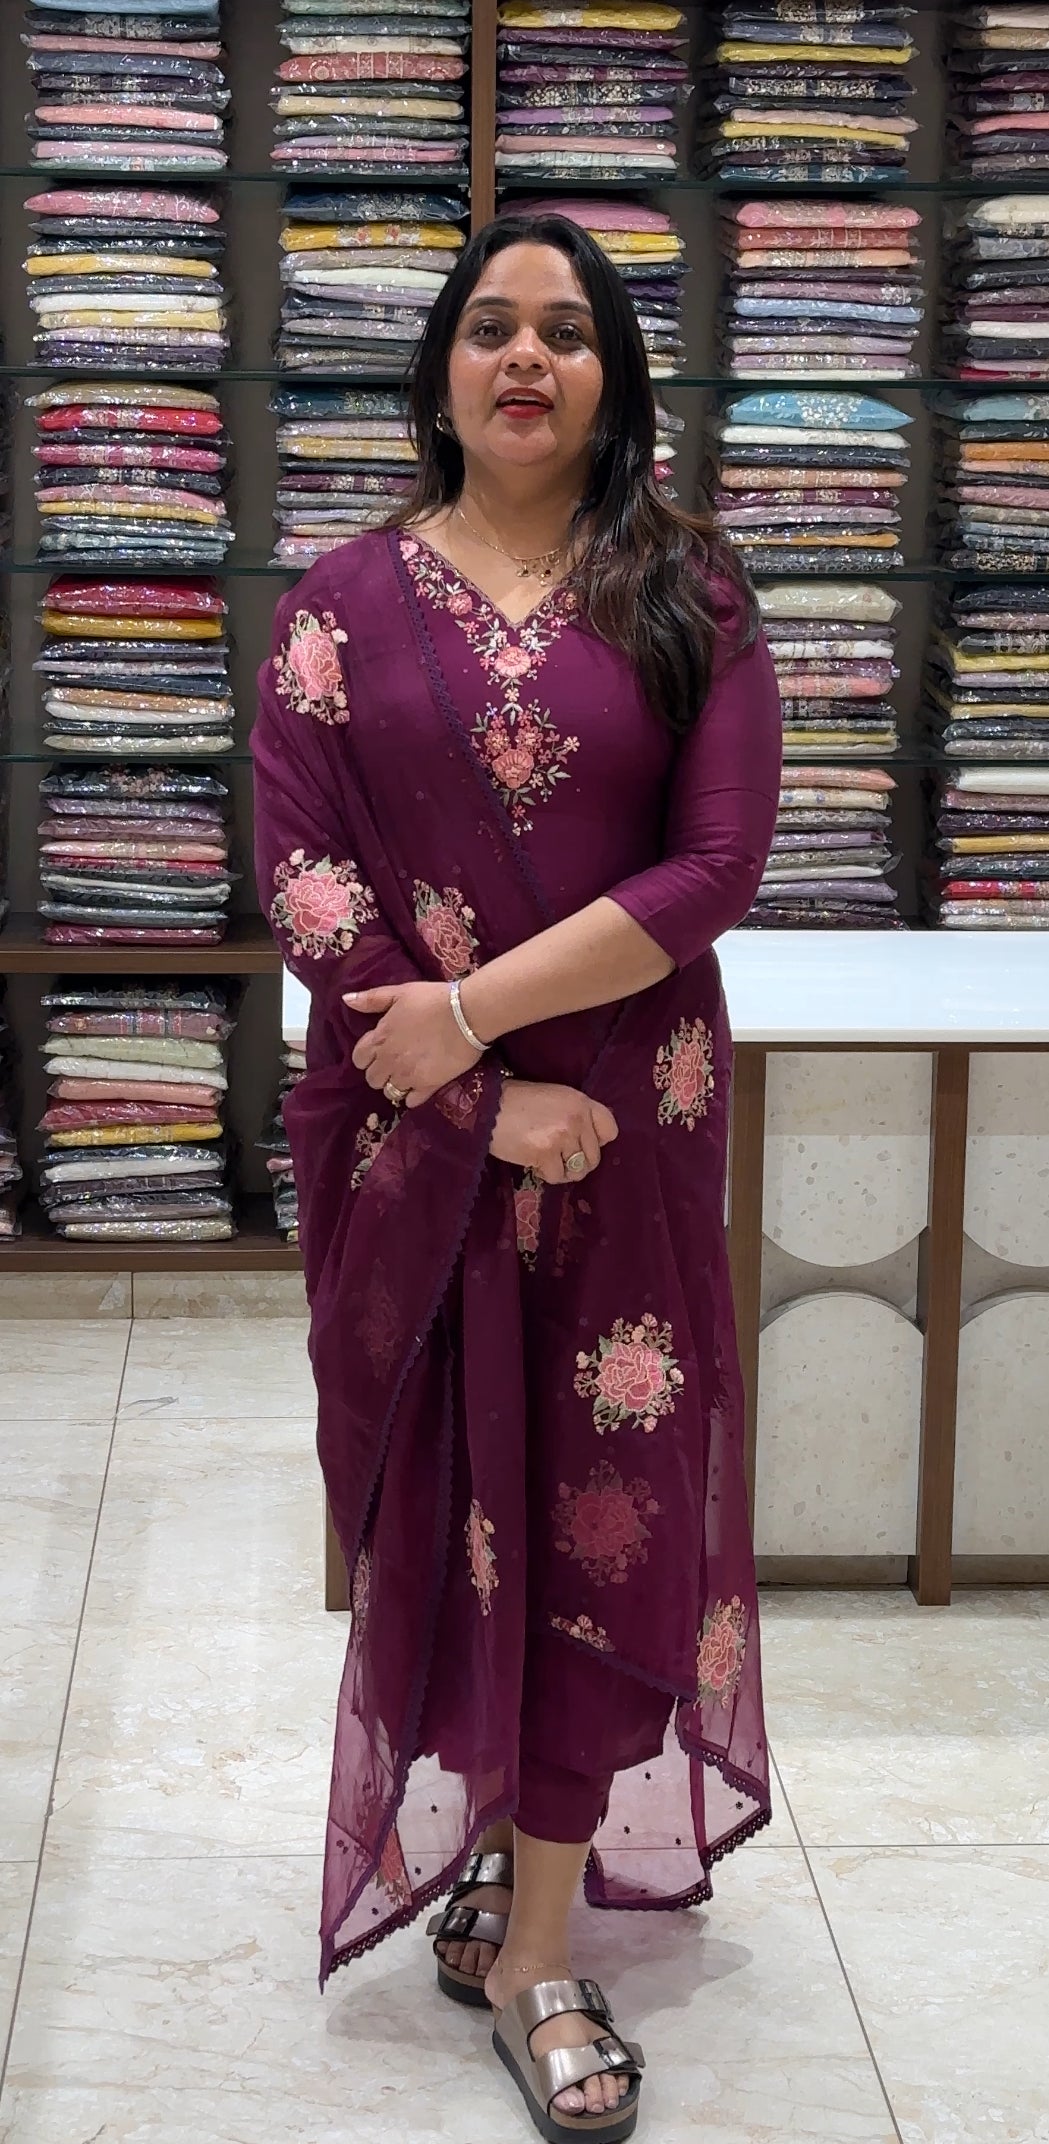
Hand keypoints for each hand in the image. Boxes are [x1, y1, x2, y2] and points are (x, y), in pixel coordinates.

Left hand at [347, 981, 479, 1106]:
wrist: (466, 1014)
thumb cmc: (432, 999)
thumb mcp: (400, 992)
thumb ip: (372, 999)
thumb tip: (346, 1000)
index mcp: (380, 1038)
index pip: (358, 1059)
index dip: (366, 1057)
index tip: (379, 1051)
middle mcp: (389, 1060)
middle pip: (372, 1079)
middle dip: (380, 1072)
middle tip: (395, 1063)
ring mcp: (408, 1076)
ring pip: (390, 1092)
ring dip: (396, 1085)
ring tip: (408, 1075)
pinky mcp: (428, 1086)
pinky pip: (411, 1102)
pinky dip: (413, 1096)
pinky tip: (421, 1085)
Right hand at [489, 1081, 618, 1184]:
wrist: (486, 1106)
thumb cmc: (516, 1100)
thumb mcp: (554, 1097)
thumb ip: (575, 1114)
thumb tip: (587, 1141)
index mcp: (580, 1101)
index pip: (610, 1129)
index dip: (598, 1141)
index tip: (583, 1144)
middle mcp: (576, 1119)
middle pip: (594, 1156)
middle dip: (578, 1161)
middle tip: (559, 1158)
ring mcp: (562, 1137)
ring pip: (577, 1170)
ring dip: (563, 1171)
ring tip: (547, 1162)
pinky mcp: (546, 1154)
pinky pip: (556, 1176)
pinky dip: (545, 1174)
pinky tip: (534, 1163)